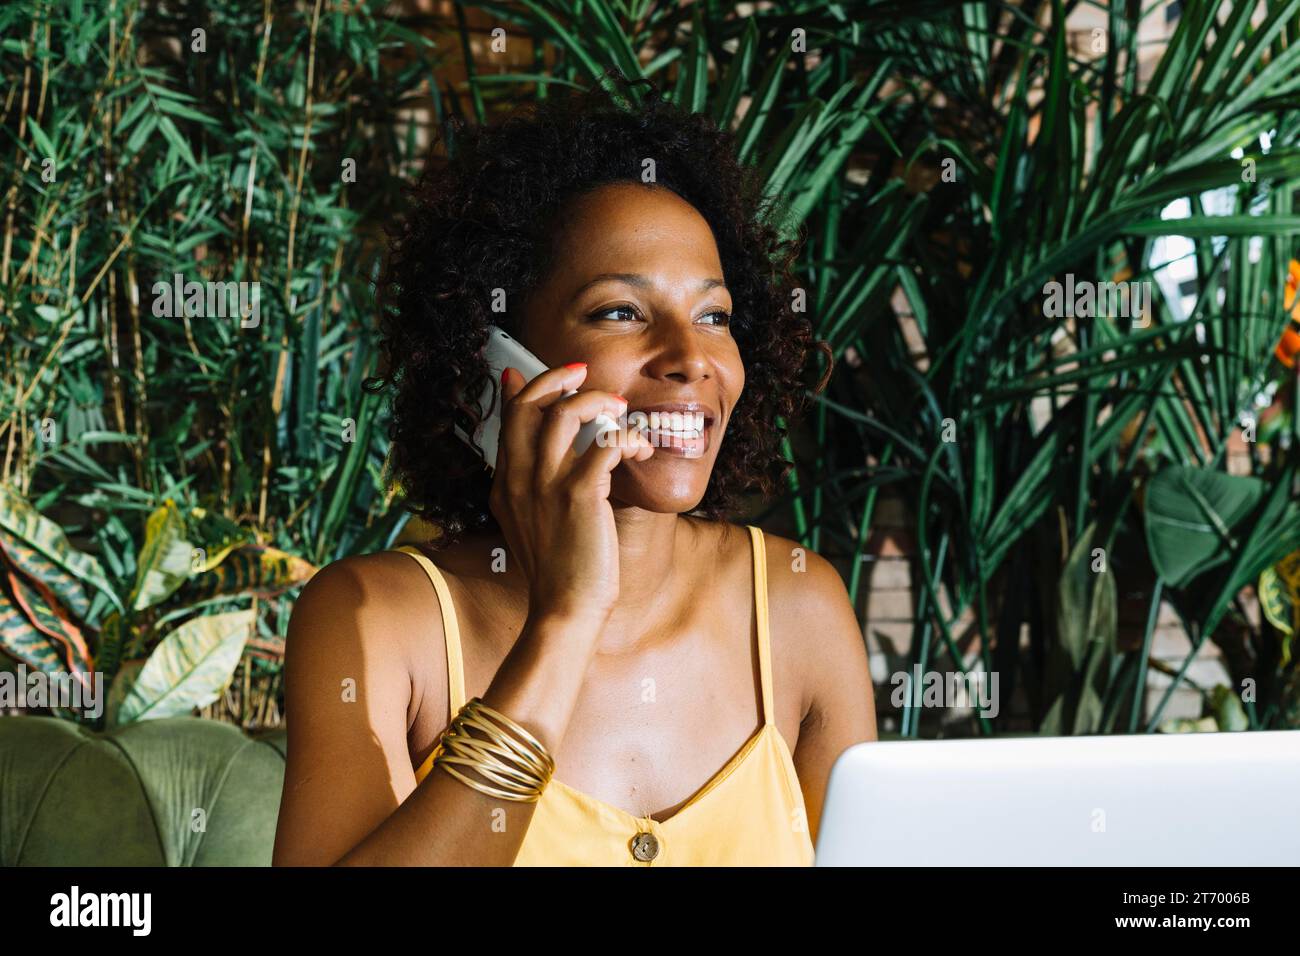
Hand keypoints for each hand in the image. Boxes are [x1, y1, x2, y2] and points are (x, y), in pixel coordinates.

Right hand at [488, 363, 653, 623]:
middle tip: (584, 374)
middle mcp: (521, 479)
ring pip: (566, 413)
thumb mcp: (530, 524)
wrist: (564, 610)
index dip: (527, 386)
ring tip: (621, 410)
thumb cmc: (558, 571)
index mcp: (507, 484)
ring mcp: (548, 485)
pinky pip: (607, 443)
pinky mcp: (580, 496)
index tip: (545, 374)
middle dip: (558, 378)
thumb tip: (541, 459)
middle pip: (529, 404)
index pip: (510, 417)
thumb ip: (531, 487)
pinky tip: (641, 452)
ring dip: (599, 401)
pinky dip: (629, 438)